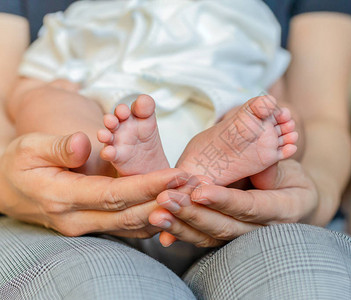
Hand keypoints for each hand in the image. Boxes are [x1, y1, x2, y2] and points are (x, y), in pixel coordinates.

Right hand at [0, 132, 187, 237]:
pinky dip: (152, 217)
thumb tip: (86, 142)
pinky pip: (128, 226)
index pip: (113, 195)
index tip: (176, 176)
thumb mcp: (30, 147)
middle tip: (194, 186)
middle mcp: (77, 220)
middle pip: (129, 215)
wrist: (9, 188)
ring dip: (164, 211)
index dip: (147, 186)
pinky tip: (174, 205)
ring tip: (191, 194)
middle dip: (165, 201)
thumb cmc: (19, 164)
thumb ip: (59, 146)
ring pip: (132, 226)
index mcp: (62, 199)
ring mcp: (87, 227)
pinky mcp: (95, 225)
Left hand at [149, 159, 319, 246]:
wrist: (293, 201)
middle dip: (193, 214)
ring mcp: (242, 236)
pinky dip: (181, 229)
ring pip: (210, 236)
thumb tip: (257, 171)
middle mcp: (262, 230)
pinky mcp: (226, 235)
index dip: (224, 201)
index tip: (198, 192)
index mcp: (282, 210)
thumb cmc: (292, 180)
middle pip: (224, 227)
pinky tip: (161, 220)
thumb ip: (272, 171)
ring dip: (181, 225)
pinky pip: (204, 236)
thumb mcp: (291, 170)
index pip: (250, 208)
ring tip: (157, 212)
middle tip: (166, 198)